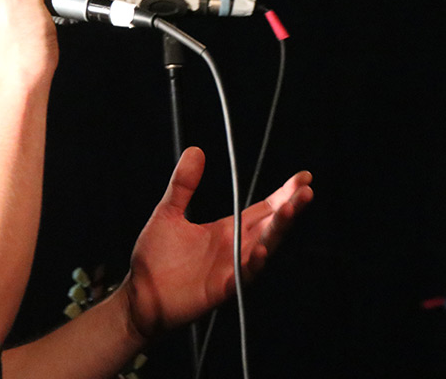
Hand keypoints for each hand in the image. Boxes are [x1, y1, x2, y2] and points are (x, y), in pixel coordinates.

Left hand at [119, 148, 311, 339]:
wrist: (139, 294)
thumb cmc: (155, 257)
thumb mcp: (169, 212)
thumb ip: (184, 184)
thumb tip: (196, 150)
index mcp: (227, 230)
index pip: (263, 209)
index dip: (283, 194)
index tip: (304, 177)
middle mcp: (235, 248)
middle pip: (270, 225)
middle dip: (290, 208)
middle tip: (306, 190)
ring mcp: (231, 269)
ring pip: (263, 247)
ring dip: (278, 230)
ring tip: (290, 210)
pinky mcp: (221, 289)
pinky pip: (243, 276)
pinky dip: (253, 264)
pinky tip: (260, 250)